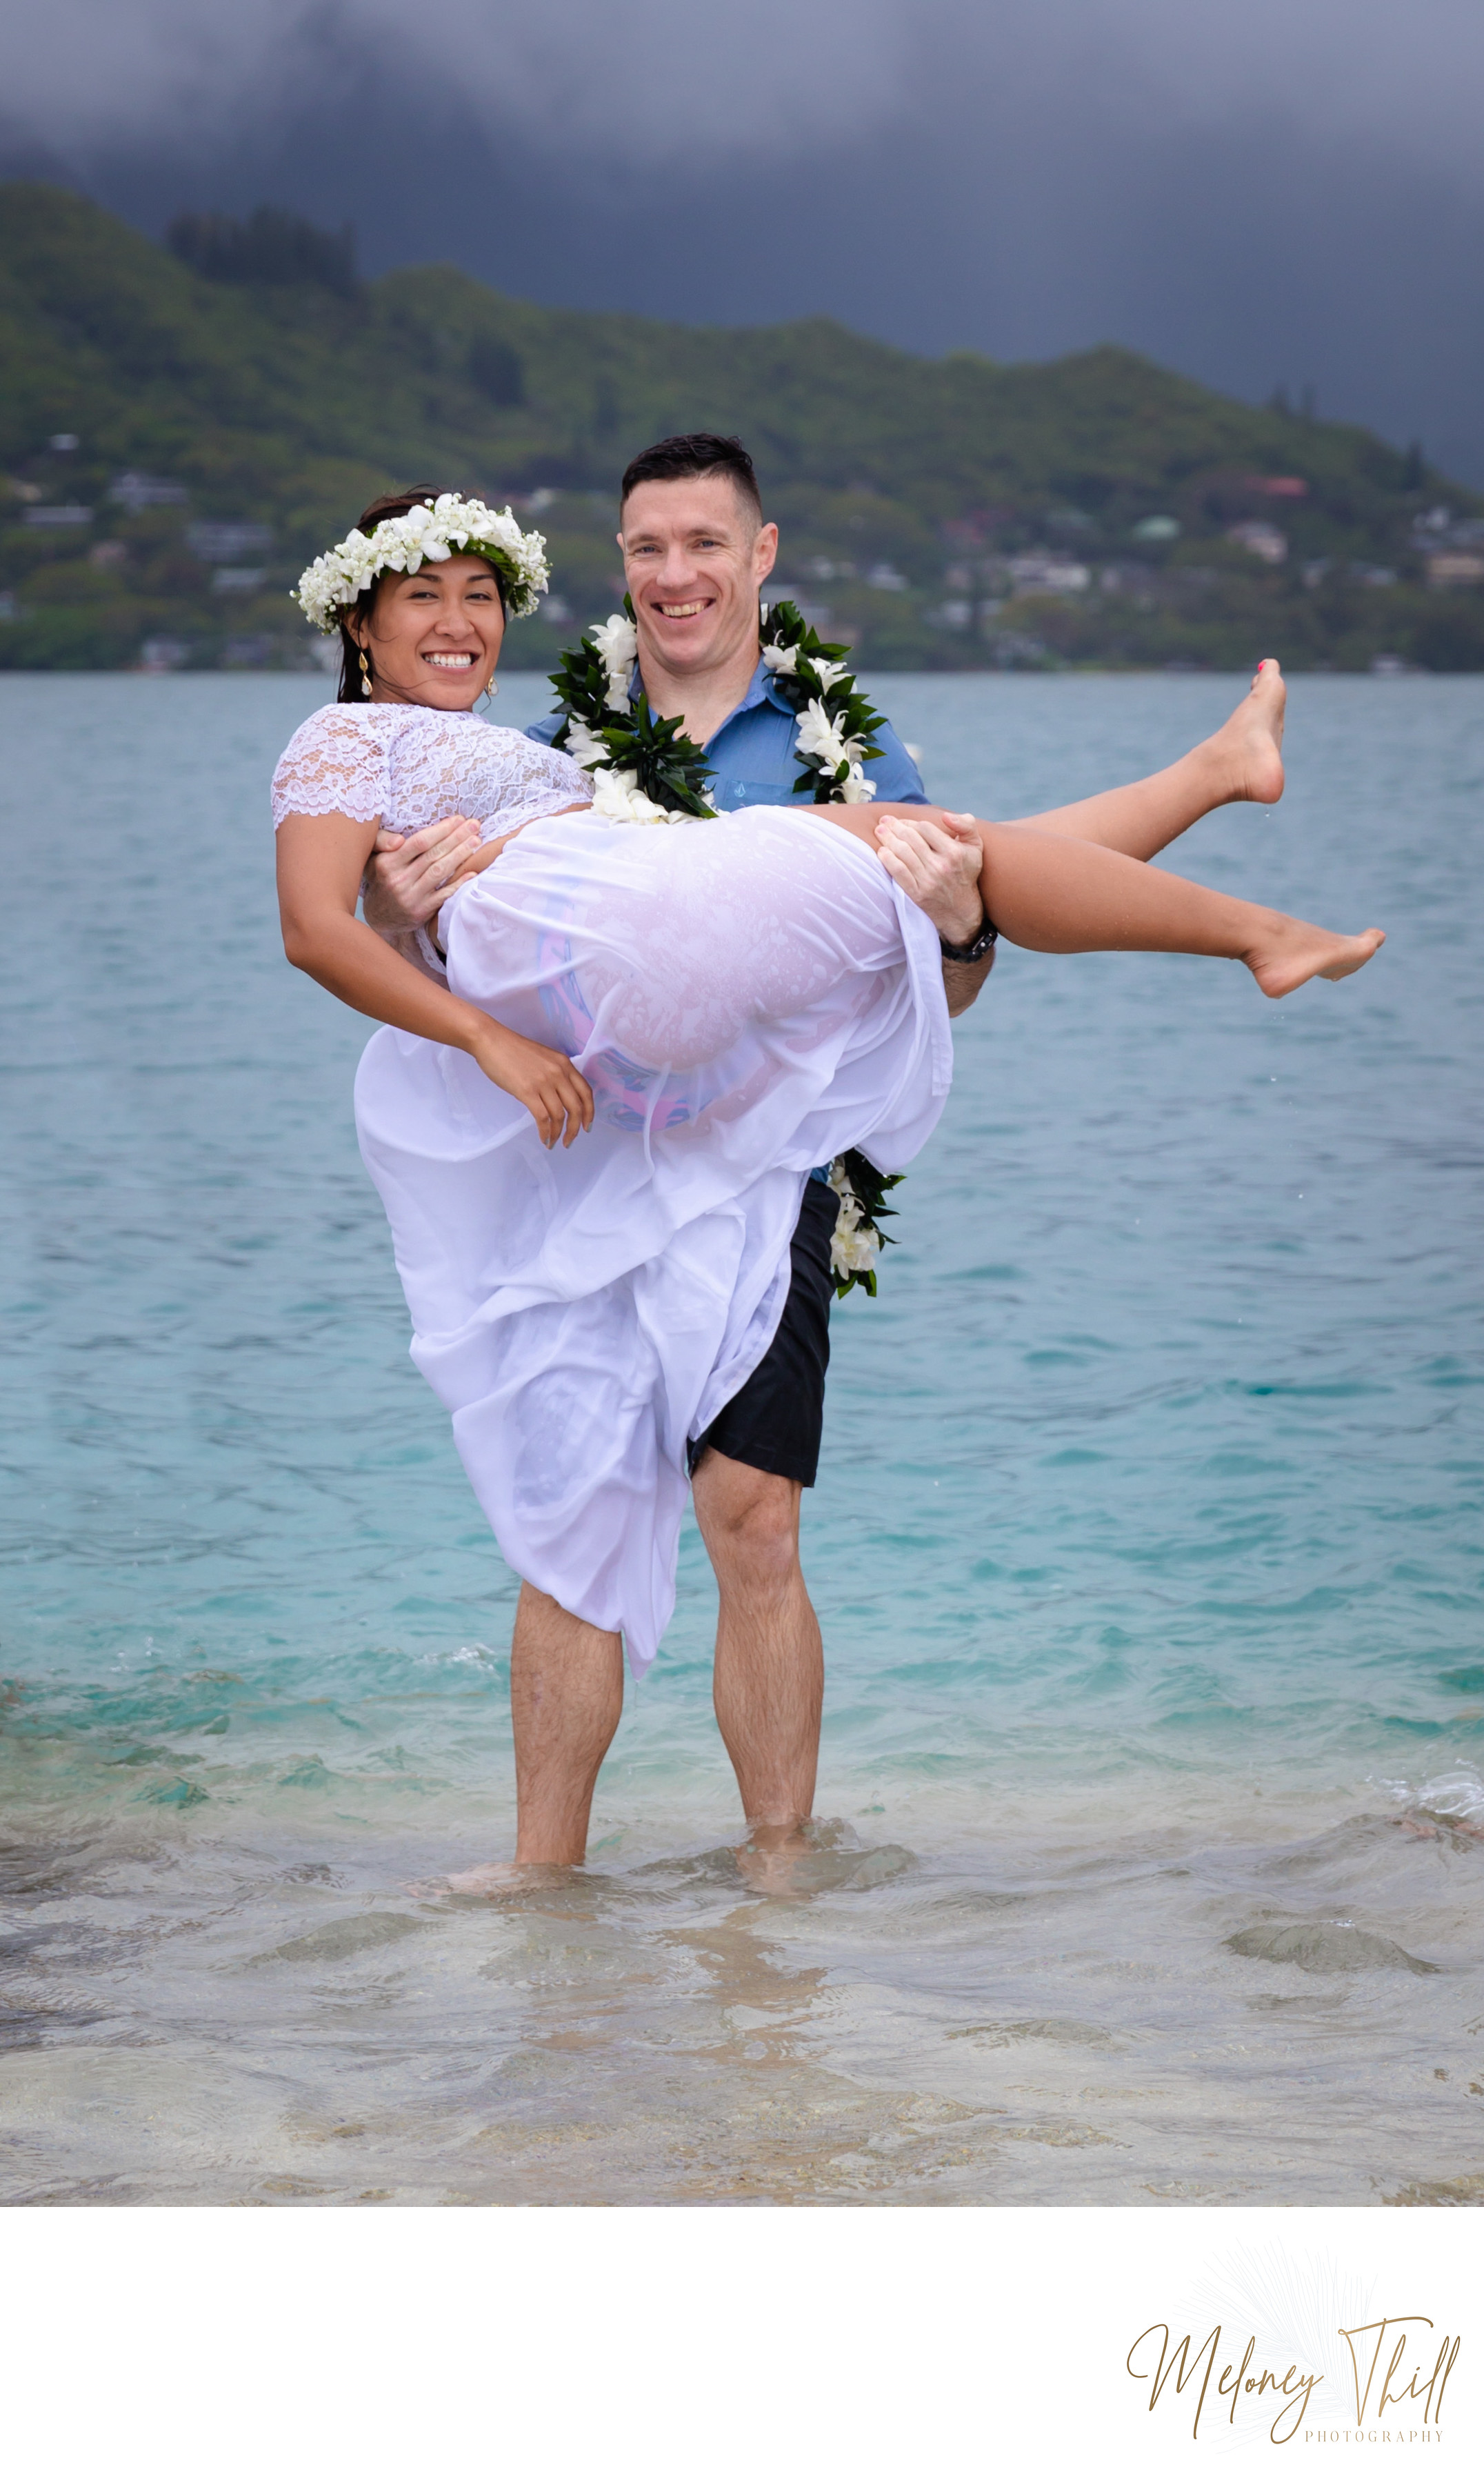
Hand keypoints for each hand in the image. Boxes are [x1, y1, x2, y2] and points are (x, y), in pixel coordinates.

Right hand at [362, 815, 483, 932]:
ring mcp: (410, 897)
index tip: (458, 819)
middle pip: (433, 854)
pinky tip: (472, 871)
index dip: (441, 829)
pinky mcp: (421, 911)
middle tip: (474, 825)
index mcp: (387, 863)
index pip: (419, 842)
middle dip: (457, 837)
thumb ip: (382, 841)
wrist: (379, 916)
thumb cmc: (381, 879)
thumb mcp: (373, 857)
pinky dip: (459, 883)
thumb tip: (399, 839)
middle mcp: (398, 880)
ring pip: (440, 871)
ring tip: (476, 841)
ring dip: (461, 854)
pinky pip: (444, 895)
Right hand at [465, 1020, 594, 1148]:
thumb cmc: (513, 1050)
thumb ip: (555, 1075)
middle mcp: (559, 1073)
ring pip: (560, 1115)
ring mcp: (544, 1082)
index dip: (589, 1113)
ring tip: (553, 1143)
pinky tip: (543, 1138)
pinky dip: (545, 1132)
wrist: (491, 1041)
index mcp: (565, 1064)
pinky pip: (543, 1118)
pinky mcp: (527, 1091)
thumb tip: (558, 1098)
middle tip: (569, 1141)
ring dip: (558, 1134)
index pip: (586, 1092)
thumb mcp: (544, 1058)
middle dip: (575, 1129)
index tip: (586, 1126)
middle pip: (576, 1108)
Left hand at [873, 810, 985, 946]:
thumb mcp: (975, 847)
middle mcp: (941, 866)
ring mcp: (928, 881)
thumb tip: (946, 816)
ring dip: (888, 839)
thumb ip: (966, 825)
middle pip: (911, 838)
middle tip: (884, 821)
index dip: (911, 822)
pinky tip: (881, 852)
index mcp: (954, 852)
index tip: (903, 821)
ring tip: (880, 831)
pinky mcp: (917, 894)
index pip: (925, 828)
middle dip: (895, 827)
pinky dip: (888, 860)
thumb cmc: (965, 872)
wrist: (961, 910)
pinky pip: (898, 872)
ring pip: (902, 853)